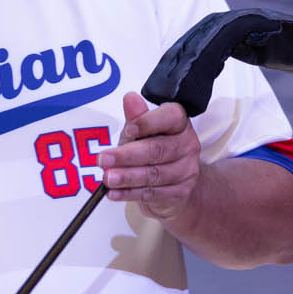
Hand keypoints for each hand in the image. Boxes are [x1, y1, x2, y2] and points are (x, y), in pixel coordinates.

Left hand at [92, 93, 202, 221]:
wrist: (172, 184)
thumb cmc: (154, 150)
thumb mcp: (141, 132)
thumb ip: (136, 117)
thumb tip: (130, 99)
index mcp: (179, 123)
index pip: (170, 117)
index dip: (147, 123)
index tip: (127, 130)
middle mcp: (188, 145)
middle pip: (158, 149)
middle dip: (127, 156)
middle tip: (105, 159)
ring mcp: (187, 170)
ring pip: (154, 174)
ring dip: (127, 177)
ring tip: (108, 178)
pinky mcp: (181, 192)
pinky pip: (153, 193)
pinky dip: (130, 193)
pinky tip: (115, 192)